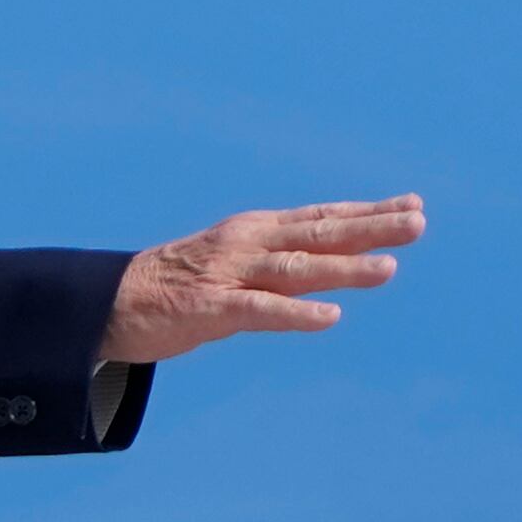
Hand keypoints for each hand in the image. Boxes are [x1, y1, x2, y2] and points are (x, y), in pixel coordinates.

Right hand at [100, 196, 423, 364]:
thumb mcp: (231, 263)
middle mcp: (246, 245)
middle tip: (417, 222)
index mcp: (252, 232)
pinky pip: (259, 310)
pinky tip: (330, 316)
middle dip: (370, 228)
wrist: (105, 301)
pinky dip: (296, 313)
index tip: (412, 204)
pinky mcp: (208, 308)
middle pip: (318, 234)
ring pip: (296, 268)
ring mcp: (228, 274)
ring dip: (344, 268)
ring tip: (389, 269)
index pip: (319, 217)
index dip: (366, 211)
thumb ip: (280, 265)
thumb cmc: (174, 284)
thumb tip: (337, 268)